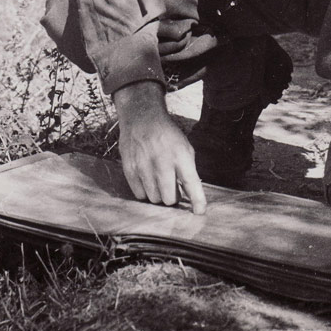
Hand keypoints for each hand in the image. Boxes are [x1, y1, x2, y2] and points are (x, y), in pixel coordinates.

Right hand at [113, 81, 205, 214]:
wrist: (142, 118)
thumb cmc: (167, 136)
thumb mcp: (185, 148)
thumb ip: (188, 171)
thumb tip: (190, 196)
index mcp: (181, 155)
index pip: (191, 183)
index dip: (197, 200)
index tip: (200, 212)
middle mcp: (162, 162)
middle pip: (169, 199)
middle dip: (173, 198)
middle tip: (172, 189)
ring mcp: (144, 166)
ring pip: (154, 199)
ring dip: (158, 195)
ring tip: (159, 181)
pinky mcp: (130, 169)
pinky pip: (139, 194)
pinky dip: (145, 191)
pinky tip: (148, 179)